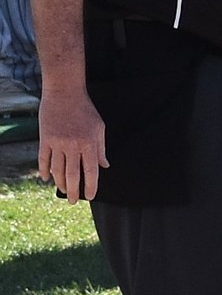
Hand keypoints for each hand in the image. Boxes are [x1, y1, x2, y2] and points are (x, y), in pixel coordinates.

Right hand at [37, 86, 107, 203]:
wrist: (64, 92)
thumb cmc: (85, 109)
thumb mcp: (99, 127)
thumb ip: (101, 148)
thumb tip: (105, 166)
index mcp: (89, 143)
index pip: (91, 171)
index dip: (91, 186)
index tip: (90, 196)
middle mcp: (73, 145)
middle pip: (72, 175)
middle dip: (73, 191)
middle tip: (73, 201)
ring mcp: (57, 142)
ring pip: (57, 170)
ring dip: (60, 183)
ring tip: (63, 190)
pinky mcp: (45, 139)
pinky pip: (43, 160)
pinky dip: (45, 171)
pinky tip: (47, 179)